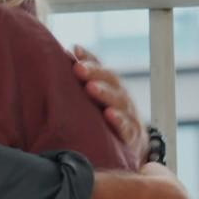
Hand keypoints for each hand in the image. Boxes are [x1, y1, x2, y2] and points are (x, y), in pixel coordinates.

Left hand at [72, 44, 147, 162]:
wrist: (132, 146)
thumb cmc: (106, 119)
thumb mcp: (95, 101)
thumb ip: (82, 82)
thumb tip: (65, 54)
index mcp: (111, 87)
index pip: (101, 69)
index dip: (90, 59)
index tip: (76, 51)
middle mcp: (121, 97)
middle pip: (111, 80)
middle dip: (95, 73)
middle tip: (79, 69)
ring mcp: (129, 115)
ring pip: (120, 101)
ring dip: (105, 93)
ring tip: (91, 88)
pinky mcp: (133, 135)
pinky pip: (127, 127)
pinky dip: (119, 121)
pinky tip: (109, 115)